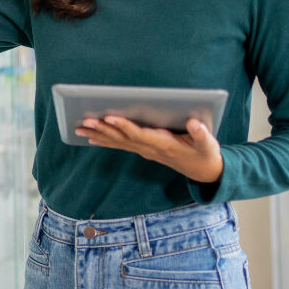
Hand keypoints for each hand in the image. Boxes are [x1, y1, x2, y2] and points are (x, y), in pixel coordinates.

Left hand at [76, 116, 223, 183]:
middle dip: (103, 130)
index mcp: (164, 144)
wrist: (203, 170)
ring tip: (80, 128)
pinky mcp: (144, 150)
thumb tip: (194, 123)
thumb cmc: (205, 153)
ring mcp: (145, 151)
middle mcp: (150, 148)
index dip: (124, 126)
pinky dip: (105, 141)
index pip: (140, 134)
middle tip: (84, 121)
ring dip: (98, 135)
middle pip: (122, 139)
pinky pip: (121, 146)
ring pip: (118, 143)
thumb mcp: (208, 144)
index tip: (110, 118)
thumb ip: (201, 134)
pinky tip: (92, 138)